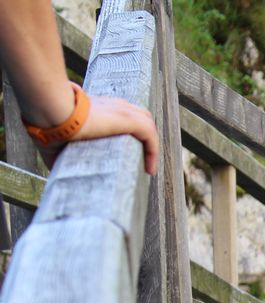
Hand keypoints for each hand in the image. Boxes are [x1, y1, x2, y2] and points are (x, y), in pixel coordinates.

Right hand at [37, 94, 159, 175]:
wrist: (50, 110)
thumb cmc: (47, 125)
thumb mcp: (57, 142)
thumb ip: (61, 155)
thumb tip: (58, 173)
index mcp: (97, 107)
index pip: (119, 115)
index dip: (126, 132)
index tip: (126, 152)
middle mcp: (112, 105)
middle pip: (138, 116)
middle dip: (143, 137)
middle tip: (141, 158)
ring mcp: (121, 110)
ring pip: (146, 125)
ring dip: (150, 147)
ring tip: (147, 168)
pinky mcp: (127, 119)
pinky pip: (150, 136)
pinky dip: (153, 152)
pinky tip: (149, 170)